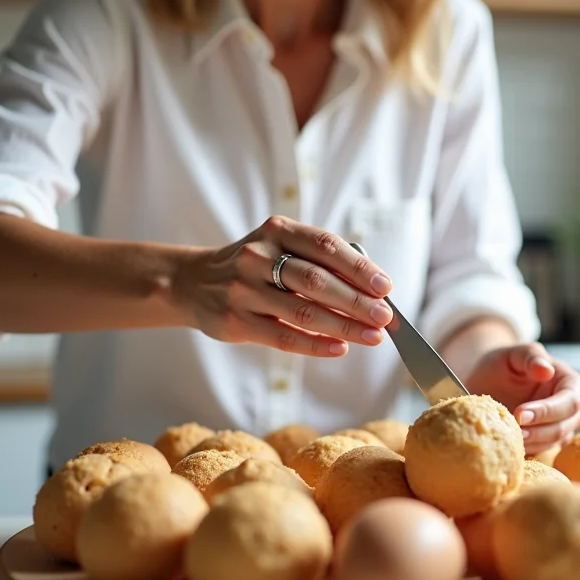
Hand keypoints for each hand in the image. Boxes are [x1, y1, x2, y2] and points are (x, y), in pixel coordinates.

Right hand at [172, 215, 394, 356]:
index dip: (359, 267)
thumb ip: (318, 262)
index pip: (325, 246)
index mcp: (277, 231)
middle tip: (385, 317)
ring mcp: (245, 290)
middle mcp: (258, 256)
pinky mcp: (237, 322)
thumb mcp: (278, 247)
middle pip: (317, 281)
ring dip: (344, 326)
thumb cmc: (253, 266)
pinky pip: (284, 337)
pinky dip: (316, 344)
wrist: (194, 282)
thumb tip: (371, 291)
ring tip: (372, 336)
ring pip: (303, 312)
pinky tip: (340, 348)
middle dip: (357, 301)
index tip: (385, 286)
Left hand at [463, 343, 579, 454]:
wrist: (489, 381)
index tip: (520, 413)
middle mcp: (573, 407)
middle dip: (538, 430)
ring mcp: (563, 426)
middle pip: (565, 425)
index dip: (548, 410)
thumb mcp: (514, 354)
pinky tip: (511, 444)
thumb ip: (531, 357)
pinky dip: (528, 449)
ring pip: (555, 441)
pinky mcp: (548, 441)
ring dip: (532, 442)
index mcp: (571, 382)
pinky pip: (543, 450)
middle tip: (513, 429)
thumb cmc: (504, 364)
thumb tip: (547, 371)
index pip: (570, 401)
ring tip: (509, 437)